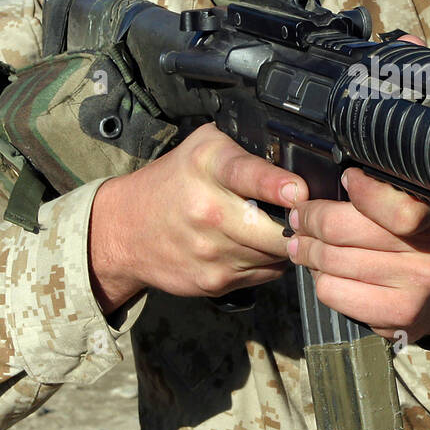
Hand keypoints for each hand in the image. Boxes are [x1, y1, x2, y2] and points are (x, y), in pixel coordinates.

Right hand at [89, 122, 305, 310]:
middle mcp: (208, 211)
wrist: (124, 231)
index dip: (276, 184)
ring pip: (276, 255)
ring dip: (284, 244)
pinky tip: (254, 246)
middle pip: (275, 230)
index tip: (298, 191)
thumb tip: (296, 158)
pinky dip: (268, 262)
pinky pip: (265, 274)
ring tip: (276, 229)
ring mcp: (211, 252)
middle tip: (305, 217)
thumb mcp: (203, 147)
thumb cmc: (172, 182)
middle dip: (298, 225)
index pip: (246, 176)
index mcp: (207, 167)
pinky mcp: (213, 282)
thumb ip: (246, 149)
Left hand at [283, 31, 429, 343]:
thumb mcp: (421, 168)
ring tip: (300, 237)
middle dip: (312, 219)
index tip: (346, 180)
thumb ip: (406, 112)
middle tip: (299, 213)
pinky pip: (336, 293)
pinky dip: (321, 281)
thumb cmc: (422, 220)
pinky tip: (323, 268)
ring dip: (308, 249)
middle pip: (350, 234)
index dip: (361, 193)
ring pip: (335, 263)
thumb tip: (406, 44)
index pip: (398, 205)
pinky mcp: (401, 318)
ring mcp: (421, 286)